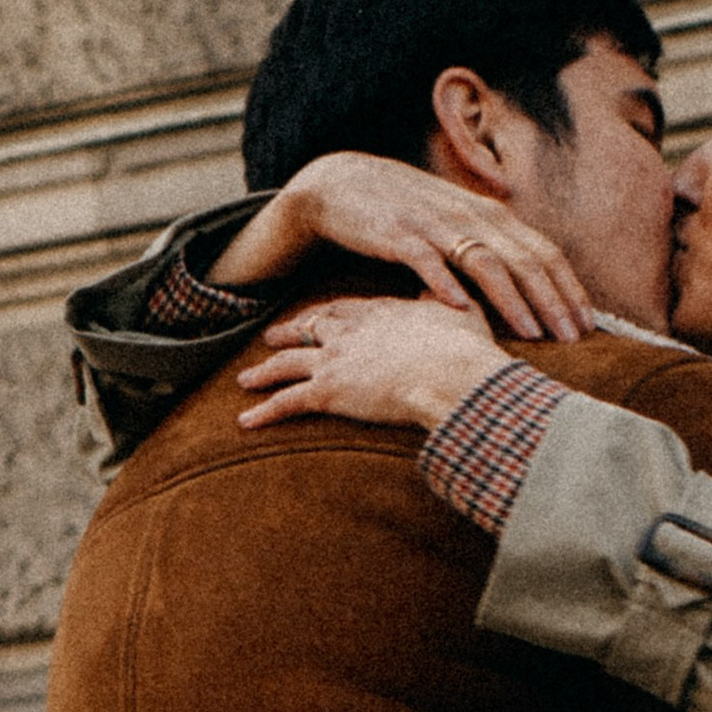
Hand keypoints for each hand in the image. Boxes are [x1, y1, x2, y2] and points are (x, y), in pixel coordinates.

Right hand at [209, 154, 591, 339]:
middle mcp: (469, 216)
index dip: (568, 287)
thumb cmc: (408, 211)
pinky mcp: (397, 234)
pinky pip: (425, 261)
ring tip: (534, 334)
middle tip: (575, 339)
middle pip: (523, 260)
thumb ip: (492, 248)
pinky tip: (462, 311)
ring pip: (484, 263)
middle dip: (553, 300)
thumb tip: (533, 287)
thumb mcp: (457, 223)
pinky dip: (445, 284)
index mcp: (489, 215)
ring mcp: (434, 224)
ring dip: (512, 300)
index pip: (543, 251)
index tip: (589, 325)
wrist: (341, 183)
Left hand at [238, 295, 512, 432]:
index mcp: (380, 313)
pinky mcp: (328, 392)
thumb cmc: (465, 349)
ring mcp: (335, 360)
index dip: (327, 315)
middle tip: (271, 338)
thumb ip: (452, 304)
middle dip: (288, 333)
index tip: (317, 317)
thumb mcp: (463, 314)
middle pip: (309, 329)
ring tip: (246, 379)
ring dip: (265, 371)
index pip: (344, 309)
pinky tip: (246, 421)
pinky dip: (264, 412)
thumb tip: (456, 290)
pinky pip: (287, 403)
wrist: (451, 372)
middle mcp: (350, 332)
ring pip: (288, 364)